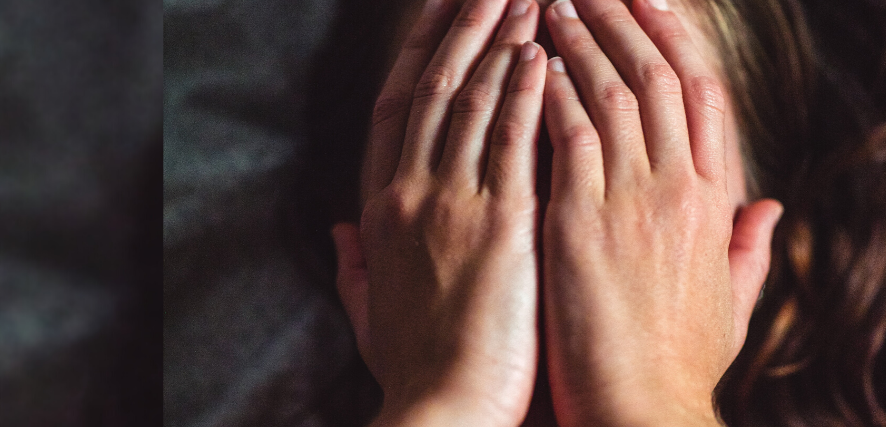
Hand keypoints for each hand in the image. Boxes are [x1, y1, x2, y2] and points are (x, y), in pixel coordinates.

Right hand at [330, 0, 547, 423]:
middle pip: (433, 86)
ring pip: (471, 101)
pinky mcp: (499, 226)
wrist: (440, 413)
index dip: (421, 49)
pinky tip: (542, 53)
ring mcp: (451, 205)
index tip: (443, 8)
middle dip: (463, 25)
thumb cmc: (416, 369)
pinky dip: (524, 92)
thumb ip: (356, 265)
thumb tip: (343, 235)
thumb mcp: (370, 311)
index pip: (398, 106)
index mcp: (382, 209)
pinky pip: (510, 142)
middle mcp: (410, 194)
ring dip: (498, 41)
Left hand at [539, 0, 781, 424]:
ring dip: (582, 39)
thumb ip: (749, 247)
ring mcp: (636, 202)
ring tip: (553, 1)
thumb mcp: (732, 302)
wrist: (646, 411)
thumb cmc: (680, 365)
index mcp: (717, 203)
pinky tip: (530, 59)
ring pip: (615, 92)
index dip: (676, 38)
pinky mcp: (584, 223)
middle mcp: (682, 189)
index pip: (705, 95)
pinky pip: (570, 134)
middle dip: (624, 18)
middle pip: (660, 76)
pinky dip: (551, 90)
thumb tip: (770, 207)